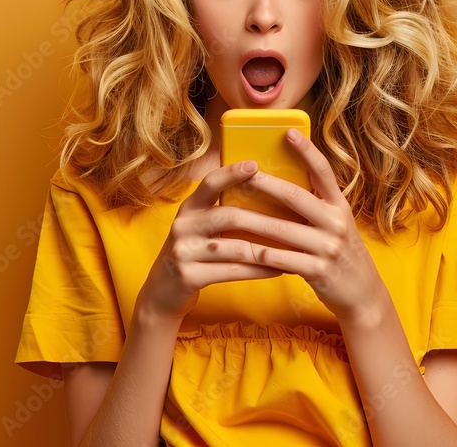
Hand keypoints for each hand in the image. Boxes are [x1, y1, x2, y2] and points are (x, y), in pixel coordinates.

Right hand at [137, 160, 283, 323]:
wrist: (162, 292)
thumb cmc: (193, 253)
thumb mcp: (199, 228)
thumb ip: (220, 212)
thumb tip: (265, 194)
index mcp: (189, 208)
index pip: (210, 183)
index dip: (231, 173)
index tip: (255, 164)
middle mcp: (183, 226)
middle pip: (229, 216)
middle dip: (264, 220)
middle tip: (293, 222)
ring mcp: (183, 252)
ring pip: (235, 248)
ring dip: (268, 250)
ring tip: (293, 250)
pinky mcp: (189, 276)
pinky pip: (232, 272)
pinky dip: (258, 271)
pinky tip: (277, 270)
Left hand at [217, 129, 387, 325]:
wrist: (363, 293)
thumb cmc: (340, 253)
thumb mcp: (335, 224)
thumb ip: (315, 206)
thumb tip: (280, 184)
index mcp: (339, 206)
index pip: (323, 171)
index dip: (307, 151)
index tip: (288, 133)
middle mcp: (336, 222)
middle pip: (295, 196)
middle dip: (265, 183)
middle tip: (242, 171)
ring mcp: (328, 247)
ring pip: (282, 229)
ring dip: (252, 221)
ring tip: (228, 213)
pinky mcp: (318, 271)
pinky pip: (283, 259)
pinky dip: (261, 254)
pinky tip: (242, 250)